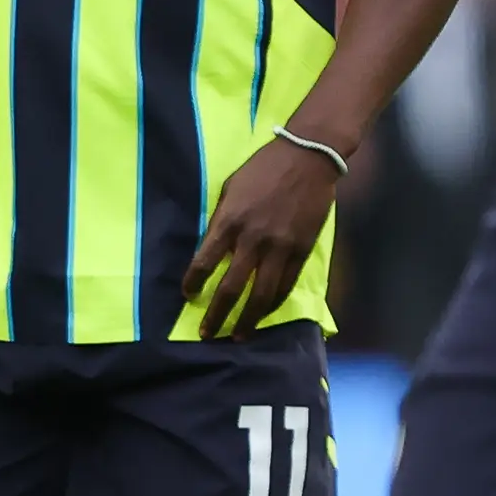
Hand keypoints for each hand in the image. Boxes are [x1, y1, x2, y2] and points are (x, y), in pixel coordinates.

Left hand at [184, 135, 340, 336]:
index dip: (193, 283)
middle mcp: (253, 239)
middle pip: (231, 287)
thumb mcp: (231, 189)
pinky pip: (286, 285)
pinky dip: (274, 302)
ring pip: (261, 294)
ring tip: (239, 336)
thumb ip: (222, 220)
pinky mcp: (301, 250)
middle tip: (208, 334)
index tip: (188, 296)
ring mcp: (280, 247)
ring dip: (248, 319)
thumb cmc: (263, 169)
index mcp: (229, 221)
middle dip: (217, 315)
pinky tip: (265, 313)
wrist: (307, 159)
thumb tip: (214, 248)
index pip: (204, 262)